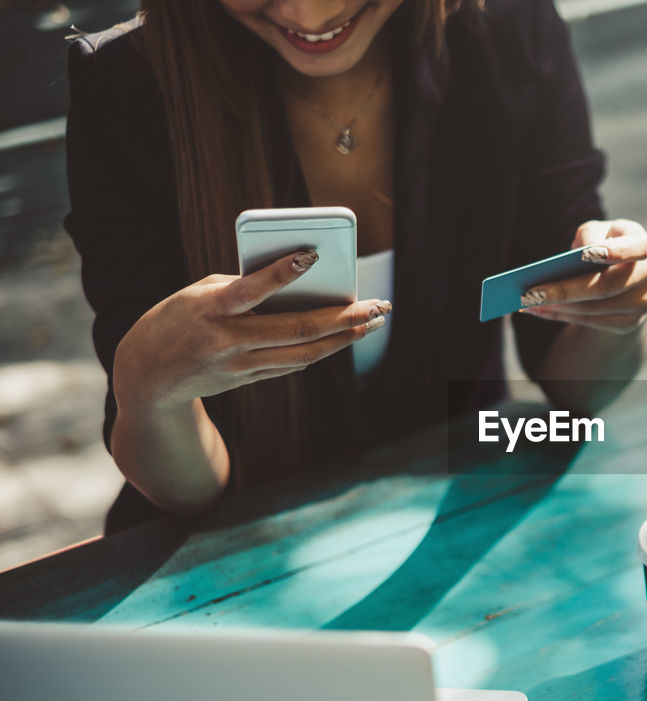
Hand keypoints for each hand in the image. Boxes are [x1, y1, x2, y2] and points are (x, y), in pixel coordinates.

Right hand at [113, 249, 390, 412]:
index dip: (282, 274)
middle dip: (344, 317)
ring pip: (304, 353)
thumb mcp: (198, 294)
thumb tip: (296, 283)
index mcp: (211, 310)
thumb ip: (242, 287)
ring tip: (373, 321)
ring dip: (344, 337)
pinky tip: (344, 336)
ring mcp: (241, 365)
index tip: (312, 255)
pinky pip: (294, 363)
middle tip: (379, 304)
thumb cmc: (176, 319)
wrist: (147, 376)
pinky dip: (321, 349)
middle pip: (297, 330)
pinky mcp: (249, 379)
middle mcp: (228, 341)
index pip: (251, 291)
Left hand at [519, 219, 646, 333]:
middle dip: (564, 291)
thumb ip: (587, 237)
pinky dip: (563, 316)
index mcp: (642, 244)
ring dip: (557, 307)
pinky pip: (592, 322)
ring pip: (594, 308)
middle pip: (605, 286)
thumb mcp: (595, 233)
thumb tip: (569, 263)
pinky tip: (539, 311)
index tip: (584, 255)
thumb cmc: (604, 245)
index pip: (637, 248)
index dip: (614, 252)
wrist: (623, 277)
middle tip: (530, 293)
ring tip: (527, 303)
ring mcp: (644, 302)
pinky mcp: (631, 323)